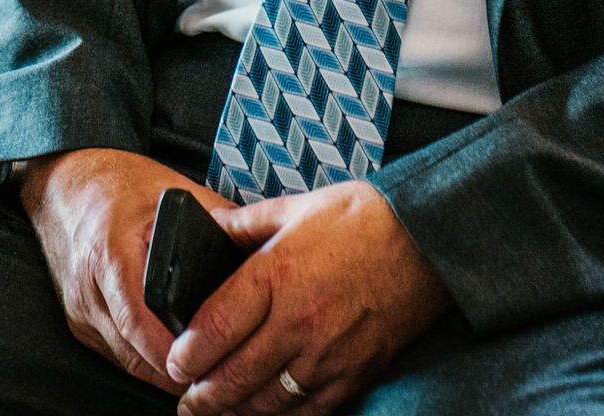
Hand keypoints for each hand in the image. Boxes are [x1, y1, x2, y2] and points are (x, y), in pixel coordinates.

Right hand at [22, 148, 221, 394]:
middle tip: (223, 382)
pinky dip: (146, 360)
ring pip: (126, 362)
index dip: (177, 353)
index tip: (213, 366)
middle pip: (136, 353)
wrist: (64, 182)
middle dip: (179, 373)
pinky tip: (176, 362)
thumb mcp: (173, 191)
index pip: (141, 322)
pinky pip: (117, 353)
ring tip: (207, 378)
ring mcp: (80, 310)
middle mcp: (89, 289)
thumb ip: (218, 220)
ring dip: (163, 374)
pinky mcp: (78, 321)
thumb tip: (265, 248)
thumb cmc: (118, 183)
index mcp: (111, 254)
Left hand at [165, 182, 447, 414]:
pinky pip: (312, 408)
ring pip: (270, 399)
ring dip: (238, 411)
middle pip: (236, 373)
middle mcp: (298, 320)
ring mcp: (329, 352)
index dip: (187, 354)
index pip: (215, 327)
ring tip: (218, 413)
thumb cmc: (362, 218)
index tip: (175, 363)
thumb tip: (209, 227)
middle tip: (187, 401)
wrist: (428, 239)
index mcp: (275, 274)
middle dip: (204, 395)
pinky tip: (267, 414)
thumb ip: (244, 223)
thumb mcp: (294, 207)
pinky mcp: (356, 371)